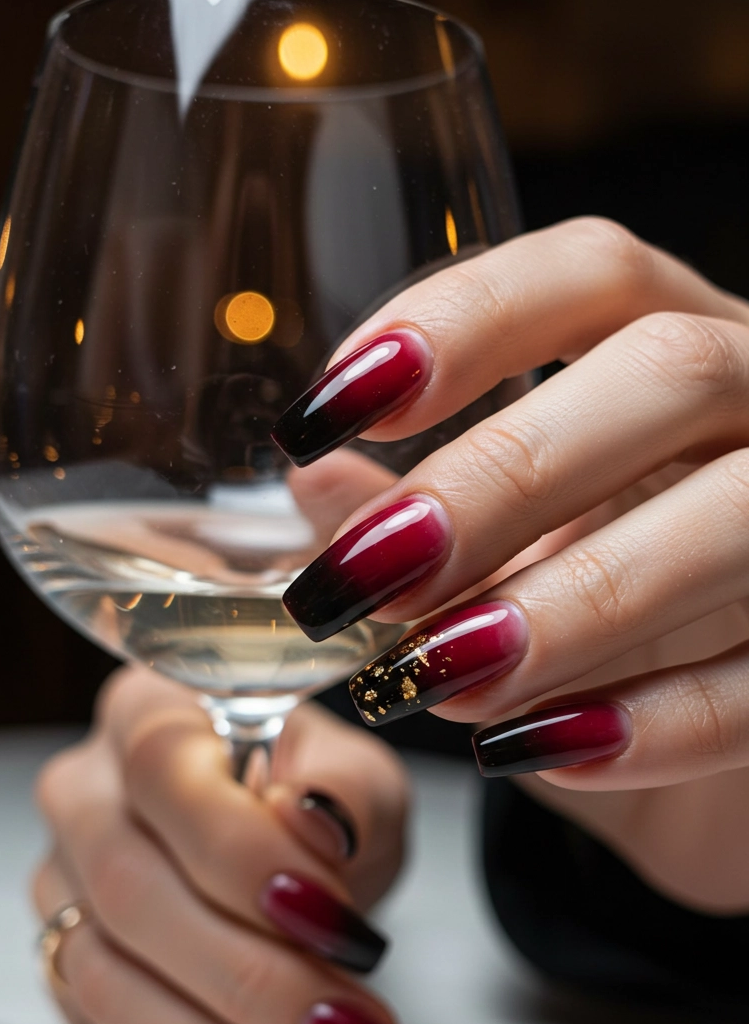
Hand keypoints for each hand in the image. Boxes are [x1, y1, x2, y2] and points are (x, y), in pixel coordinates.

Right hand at [32, 667, 433, 1023]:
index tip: (341, 924)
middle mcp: (82, 799)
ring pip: (112, 989)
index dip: (248, 856)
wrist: (286, 857)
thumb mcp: (362, 781)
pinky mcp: (66, 979)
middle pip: (135, 895)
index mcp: (148, 714)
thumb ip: (347, 794)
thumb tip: (312, 821)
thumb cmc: (319, 805)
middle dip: (255, 981)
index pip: (168, 774)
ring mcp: (61, 894)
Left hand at [274, 217, 748, 911]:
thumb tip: (317, 486)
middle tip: (368, 574)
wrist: (743, 747)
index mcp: (687, 342)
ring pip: (739, 511)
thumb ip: (432, 514)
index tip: (330, 409)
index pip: (595, 272)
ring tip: (438, 678)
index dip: (461, 318)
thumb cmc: (634, 616)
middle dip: (504, 472)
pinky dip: (658, 720)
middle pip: (669, 370)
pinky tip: (538, 751)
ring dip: (578, 598)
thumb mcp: (531, 553)